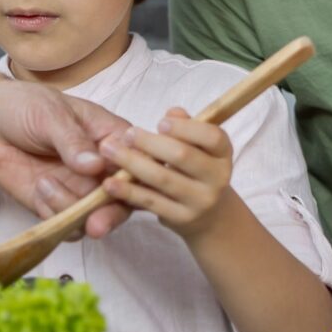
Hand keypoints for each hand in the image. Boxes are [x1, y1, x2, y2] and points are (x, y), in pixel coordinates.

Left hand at [0, 62, 136, 236]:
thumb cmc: (25, 106)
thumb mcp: (50, 115)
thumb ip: (72, 140)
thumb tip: (94, 164)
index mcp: (112, 138)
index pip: (140, 162)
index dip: (138, 177)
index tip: (119, 181)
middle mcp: (102, 169)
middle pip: (124, 200)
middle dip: (112, 214)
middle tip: (96, 221)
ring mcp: (81, 191)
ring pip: (95, 218)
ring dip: (74, 211)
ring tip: (46, 183)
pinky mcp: (56, 207)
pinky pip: (67, 226)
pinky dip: (55, 215)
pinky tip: (39, 188)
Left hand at [99, 110, 233, 238]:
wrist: (211, 217)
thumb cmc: (198, 171)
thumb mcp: (200, 149)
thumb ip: (187, 128)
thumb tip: (172, 113)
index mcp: (223, 154)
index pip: (212, 137)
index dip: (186, 128)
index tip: (160, 122)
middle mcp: (218, 178)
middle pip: (182, 156)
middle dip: (150, 143)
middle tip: (127, 134)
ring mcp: (201, 201)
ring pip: (162, 179)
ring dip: (132, 163)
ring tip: (108, 150)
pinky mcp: (182, 219)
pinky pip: (151, 202)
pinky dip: (128, 191)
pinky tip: (109, 183)